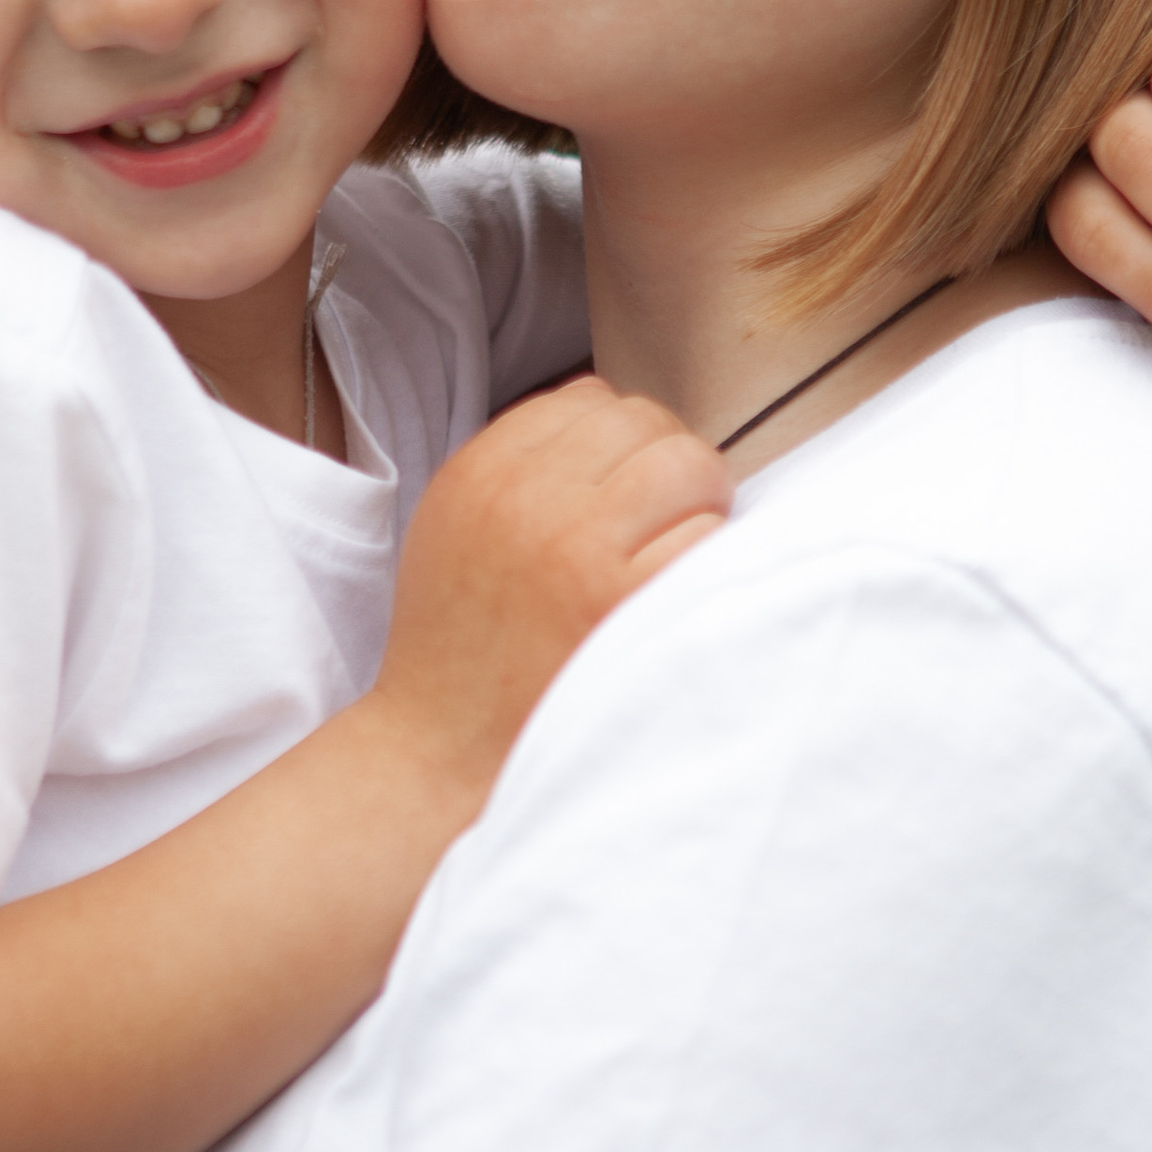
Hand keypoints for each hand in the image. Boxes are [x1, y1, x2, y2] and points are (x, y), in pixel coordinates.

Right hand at [373, 377, 728, 795]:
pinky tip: (676, 597)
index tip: (623, 498)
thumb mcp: (458, 524)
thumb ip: (522, 459)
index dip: (624, 445)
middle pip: (646, 422)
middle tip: (658, 530)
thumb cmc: (462, 645)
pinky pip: (708, 533)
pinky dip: (710, 560)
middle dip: (666, 468)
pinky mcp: (622, 602)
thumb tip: (609, 403)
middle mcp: (526, 496)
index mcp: (483, 470)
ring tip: (672, 558)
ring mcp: (577, 547)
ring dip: (700, 505)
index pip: (592, 400)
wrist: (441, 752)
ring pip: (688, 463)